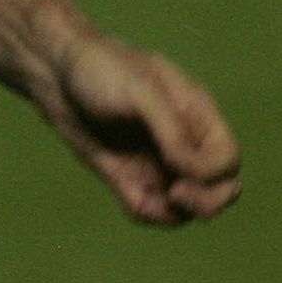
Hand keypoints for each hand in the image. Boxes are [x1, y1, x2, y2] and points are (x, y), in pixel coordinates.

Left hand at [38, 29, 240, 225]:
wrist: (53, 70)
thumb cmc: (100, 67)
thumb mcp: (140, 91)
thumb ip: (171, 131)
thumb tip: (191, 172)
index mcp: (195, 115)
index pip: (228, 159)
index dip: (213, 172)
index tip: (178, 167)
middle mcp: (183, 143)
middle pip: (222, 189)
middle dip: (208, 203)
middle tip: (175, 196)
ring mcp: (157, 162)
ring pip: (188, 207)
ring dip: (176, 214)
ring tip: (146, 202)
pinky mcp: (129, 177)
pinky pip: (153, 210)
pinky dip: (150, 215)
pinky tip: (133, 203)